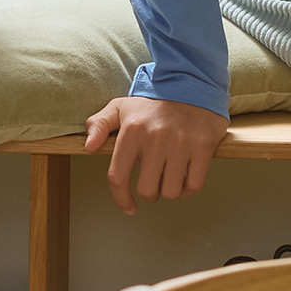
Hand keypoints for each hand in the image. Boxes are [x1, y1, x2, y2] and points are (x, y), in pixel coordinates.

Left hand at [83, 94, 227, 216]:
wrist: (191, 83)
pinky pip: (194, 185)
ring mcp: (180, 143)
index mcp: (131, 131)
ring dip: (170, 191)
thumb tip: (88, 147)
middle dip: (149, 194)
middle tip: (154, 183)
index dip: (121, 198)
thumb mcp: (120, 107)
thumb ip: (99, 125)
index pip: (118, 177)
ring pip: (172, 191)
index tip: (128, 207)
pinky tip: (185, 179)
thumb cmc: (153, 103)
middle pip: (148, 190)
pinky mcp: (203, 146)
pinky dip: (188, 189)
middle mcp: (155, 138)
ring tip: (169, 178)